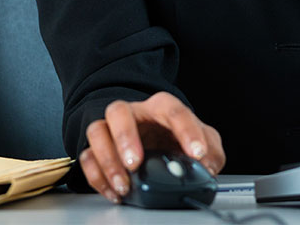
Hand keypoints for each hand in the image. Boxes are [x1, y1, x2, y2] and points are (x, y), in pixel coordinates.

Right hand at [79, 91, 225, 203]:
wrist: (157, 141)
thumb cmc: (176, 137)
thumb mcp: (203, 142)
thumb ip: (211, 151)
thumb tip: (208, 167)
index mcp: (161, 108)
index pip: (172, 109)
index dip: (186, 130)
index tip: (197, 153)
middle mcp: (134, 114)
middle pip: (119, 111)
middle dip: (125, 137)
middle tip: (136, 162)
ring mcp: (112, 130)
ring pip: (97, 132)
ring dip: (108, 160)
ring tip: (124, 184)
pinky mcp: (98, 150)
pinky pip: (87, 158)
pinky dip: (97, 177)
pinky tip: (114, 191)